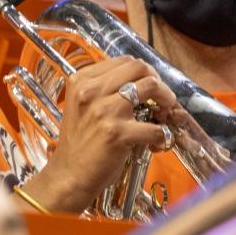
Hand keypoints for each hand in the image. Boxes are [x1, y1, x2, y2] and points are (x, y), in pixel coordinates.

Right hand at [23, 57, 179, 212]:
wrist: (69, 173)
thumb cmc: (79, 141)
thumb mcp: (82, 105)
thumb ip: (104, 89)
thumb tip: (141, 81)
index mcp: (81, 80)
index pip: (124, 61)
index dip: (144, 72)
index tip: (150, 86)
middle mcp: (90, 91)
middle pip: (140, 68)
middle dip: (159, 82)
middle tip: (162, 99)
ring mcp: (103, 111)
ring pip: (151, 87)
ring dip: (167, 101)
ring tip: (163, 115)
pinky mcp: (116, 133)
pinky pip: (156, 127)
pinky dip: (162, 135)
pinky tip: (155, 143)